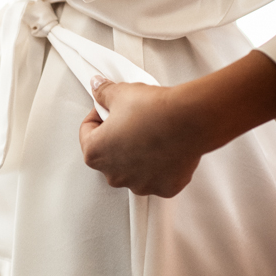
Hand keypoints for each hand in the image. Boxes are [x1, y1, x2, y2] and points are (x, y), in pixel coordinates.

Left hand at [79, 76, 203, 197]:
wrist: (189, 119)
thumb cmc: (154, 111)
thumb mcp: (120, 93)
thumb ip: (103, 93)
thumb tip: (98, 88)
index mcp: (95, 153)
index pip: (86, 133)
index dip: (97, 116)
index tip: (108, 109)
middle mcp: (114, 175)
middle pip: (109, 154)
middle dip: (116, 137)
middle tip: (130, 119)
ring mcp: (140, 184)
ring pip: (133, 169)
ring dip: (137, 153)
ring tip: (150, 131)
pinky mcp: (164, 187)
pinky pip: (157, 176)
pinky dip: (160, 164)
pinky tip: (165, 146)